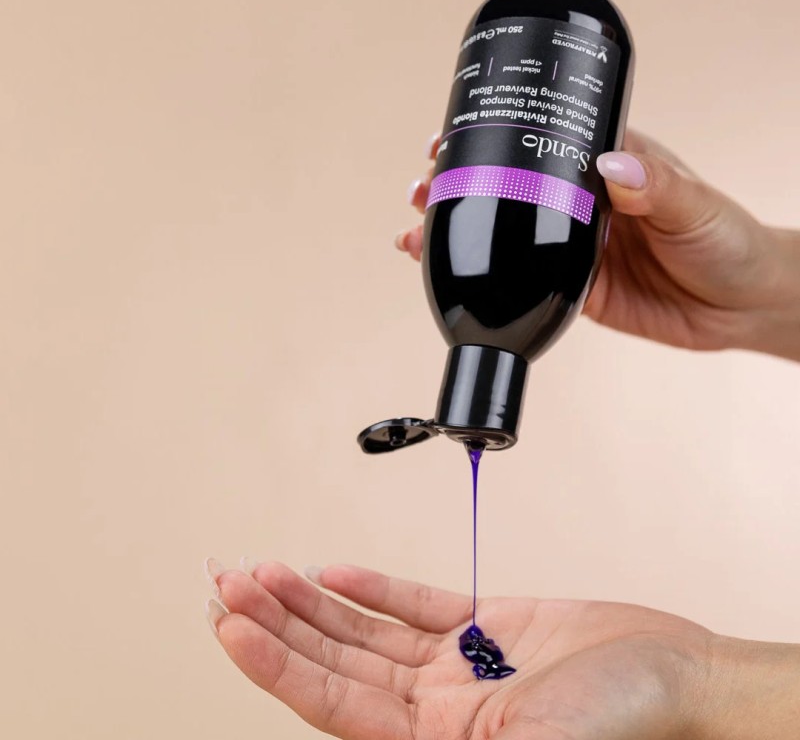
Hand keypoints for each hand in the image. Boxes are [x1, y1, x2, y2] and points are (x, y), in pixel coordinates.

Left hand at [206, 561, 718, 738]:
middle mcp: (438, 709)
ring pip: (366, 629)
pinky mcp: (485, 626)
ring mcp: (459, 666)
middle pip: (337, 661)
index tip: (232, 623)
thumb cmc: (625, 725)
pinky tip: (335, 571)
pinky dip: (374, 587)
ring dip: (314, 598)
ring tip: (267, 568)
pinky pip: (416, 605)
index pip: (332, 702)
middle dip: (279, 621)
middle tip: (230, 582)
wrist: (682, 679)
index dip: (277, 662)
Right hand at [397, 131, 799, 360]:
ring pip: (504, 232)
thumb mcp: (694, 206)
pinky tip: (453, 274)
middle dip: (460, 181)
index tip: (455, 135)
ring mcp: (570, 243)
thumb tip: (611, 164)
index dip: (496, 134)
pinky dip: (485, 279)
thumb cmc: (728, 242)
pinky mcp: (571, 286)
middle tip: (423, 183)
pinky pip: (520, 282)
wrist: (739, 308)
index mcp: (609, 164)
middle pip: (509, 183)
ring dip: (460, 228)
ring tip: (416, 228)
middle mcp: (582, 201)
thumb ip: (654, 185)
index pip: (542, 138)